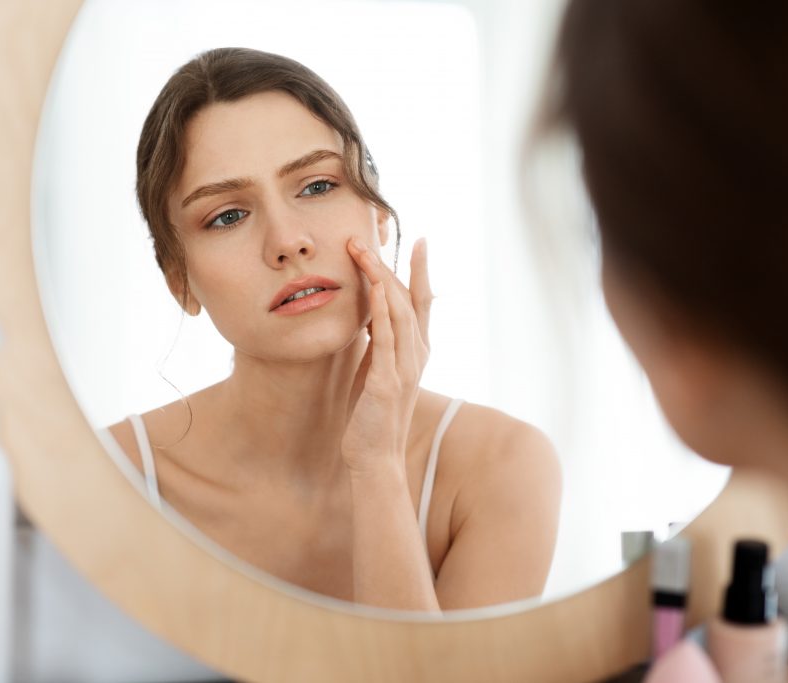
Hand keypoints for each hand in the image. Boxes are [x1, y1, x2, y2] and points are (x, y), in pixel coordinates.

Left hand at [341, 237, 432, 477]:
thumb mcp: (378, 370)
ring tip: (364, 253)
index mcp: (416, 352)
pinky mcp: (387, 383)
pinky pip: (387, 339)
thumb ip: (381, 343)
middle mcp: (417, 356)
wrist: (375, 458)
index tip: (419, 240)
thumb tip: (372, 313)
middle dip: (391, 265)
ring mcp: (405, 369)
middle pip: (410, 300)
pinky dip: (383, 311)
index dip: (421, 270)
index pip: (422, 302)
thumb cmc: (373, 415)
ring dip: (382, 279)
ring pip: (400, 312)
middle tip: (370, 237)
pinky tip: (377, 289)